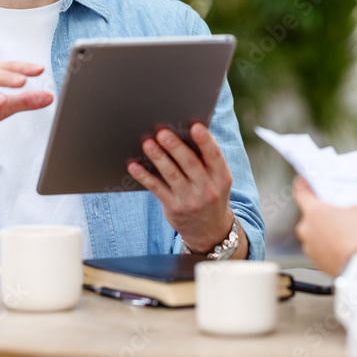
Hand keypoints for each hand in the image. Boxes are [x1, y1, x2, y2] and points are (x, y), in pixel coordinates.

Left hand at [126, 123, 238, 253]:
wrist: (209, 230)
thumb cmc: (210, 192)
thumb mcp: (217, 179)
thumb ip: (205, 160)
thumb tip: (183, 133)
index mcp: (222, 177)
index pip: (214, 156)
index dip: (205, 141)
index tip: (195, 126)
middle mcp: (208, 190)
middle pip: (190, 164)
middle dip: (176, 147)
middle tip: (162, 132)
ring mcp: (190, 201)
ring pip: (172, 175)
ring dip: (159, 158)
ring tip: (148, 144)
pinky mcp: (174, 208)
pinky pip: (157, 189)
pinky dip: (144, 177)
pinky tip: (134, 166)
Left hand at [293, 177, 356, 276]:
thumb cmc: (356, 238)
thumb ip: (346, 207)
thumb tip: (345, 211)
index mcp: (313, 212)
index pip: (300, 193)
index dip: (302, 185)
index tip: (303, 182)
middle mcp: (306, 229)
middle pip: (310, 217)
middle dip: (323, 216)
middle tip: (338, 216)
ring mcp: (309, 247)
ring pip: (315, 234)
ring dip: (326, 233)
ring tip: (345, 235)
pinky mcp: (316, 262)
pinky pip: (320, 249)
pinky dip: (329, 248)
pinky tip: (343, 248)